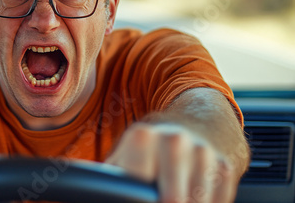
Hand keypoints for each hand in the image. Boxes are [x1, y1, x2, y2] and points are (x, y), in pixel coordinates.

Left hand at [106, 122, 235, 202]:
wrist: (193, 124)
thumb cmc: (149, 151)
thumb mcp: (123, 156)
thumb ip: (110, 176)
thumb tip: (95, 190)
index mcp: (143, 136)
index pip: (138, 180)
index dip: (137, 198)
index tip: (137, 200)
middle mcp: (175, 141)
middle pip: (173, 198)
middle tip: (157, 201)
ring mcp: (203, 153)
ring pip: (197, 202)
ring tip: (171, 199)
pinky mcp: (224, 167)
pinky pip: (217, 202)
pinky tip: (193, 199)